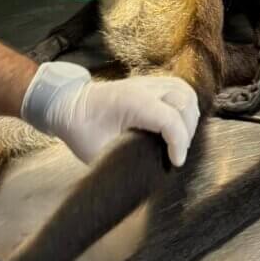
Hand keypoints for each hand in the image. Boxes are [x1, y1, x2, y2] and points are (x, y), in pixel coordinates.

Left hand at [21, 63, 199, 165]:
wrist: (69, 106)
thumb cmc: (81, 130)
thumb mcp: (99, 153)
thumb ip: (124, 162)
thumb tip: (145, 178)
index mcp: (132, 102)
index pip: (170, 119)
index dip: (179, 143)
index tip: (175, 163)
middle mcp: (145, 87)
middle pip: (184, 102)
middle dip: (186, 130)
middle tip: (176, 153)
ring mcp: (149, 82)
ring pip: (185, 91)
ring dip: (189, 115)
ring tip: (181, 138)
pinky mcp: (150, 83)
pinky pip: (179, 88)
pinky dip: (185, 104)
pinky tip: (180, 121)